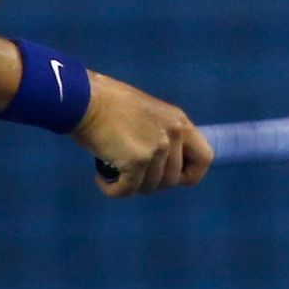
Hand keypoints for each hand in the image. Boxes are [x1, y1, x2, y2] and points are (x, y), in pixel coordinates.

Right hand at [73, 71, 212, 196]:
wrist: (83, 98)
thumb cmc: (108, 104)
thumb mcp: (148, 115)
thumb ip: (161, 136)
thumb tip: (164, 169)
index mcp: (179, 122)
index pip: (204, 158)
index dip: (189, 175)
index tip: (171, 179)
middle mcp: (173, 134)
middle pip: (172, 180)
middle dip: (150, 182)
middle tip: (130, 172)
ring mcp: (157, 148)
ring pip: (149, 187)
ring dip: (130, 185)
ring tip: (113, 169)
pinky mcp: (137, 160)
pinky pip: (127, 191)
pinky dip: (112, 190)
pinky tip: (101, 179)